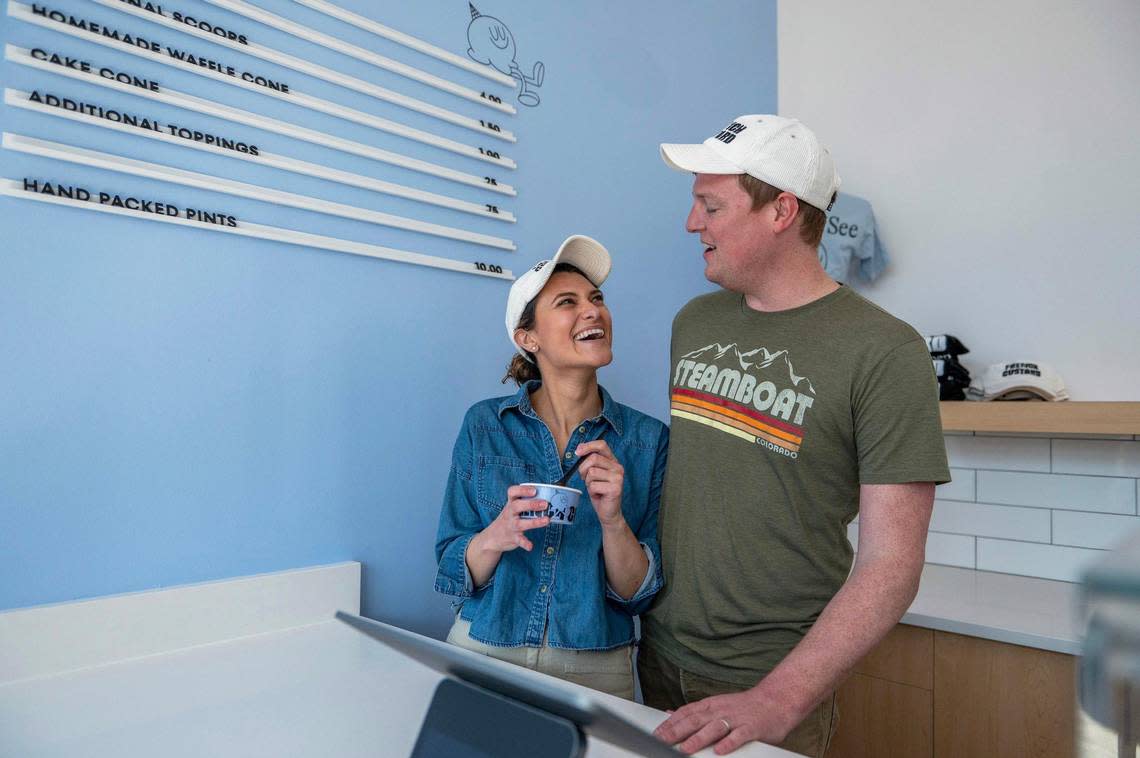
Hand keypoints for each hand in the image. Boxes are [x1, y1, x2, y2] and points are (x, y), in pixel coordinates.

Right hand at [478, 485, 549, 552]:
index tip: (534, 490)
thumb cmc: (510, 518)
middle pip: (516, 506)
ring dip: (534, 522)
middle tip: (545, 504)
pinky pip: (519, 540)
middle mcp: (510, 513)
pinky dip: (525, 543)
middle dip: (531, 504)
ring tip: (547, 520)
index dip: (523, 490)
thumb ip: (528, 502)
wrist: (493, 537)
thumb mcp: (514, 507)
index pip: (512, 492)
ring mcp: (511, 525)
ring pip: (520, 523)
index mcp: (511, 503)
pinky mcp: (513, 537)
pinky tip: (531, 546)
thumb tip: (551, 497)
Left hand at [574, 440, 623, 526]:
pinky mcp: (615, 488)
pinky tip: (598, 495)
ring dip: (588, 482)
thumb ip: (590, 462)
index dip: (588, 446)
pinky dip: (592, 491)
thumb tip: (578, 450)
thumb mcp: (594, 474)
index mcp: (613, 461)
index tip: (577, 452)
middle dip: (583, 469)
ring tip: (595, 488)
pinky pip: (593, 485)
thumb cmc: (599, 492)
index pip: (602, 445)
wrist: (609, 512)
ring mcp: (618, 478)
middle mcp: (618, 467)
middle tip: (586, 479)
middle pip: (593, 458)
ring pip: (592, 472)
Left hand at [652, 687, 797, 754]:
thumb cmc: (745, 706)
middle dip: (677, 731)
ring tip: (684, 749)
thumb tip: (670, 713)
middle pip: (695, 720)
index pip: (686, 713)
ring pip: (714, 728)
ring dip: (698, 738)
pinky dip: (729, 743)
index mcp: (711, 705)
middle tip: (662, 742)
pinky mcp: (752, 728)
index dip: (670, 723)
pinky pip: (739, 736)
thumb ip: (694, 711)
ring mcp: (736, 719)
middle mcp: (721, 711)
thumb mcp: (716, 704)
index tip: (657, 733)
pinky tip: (720, 750)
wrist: (776, 700)